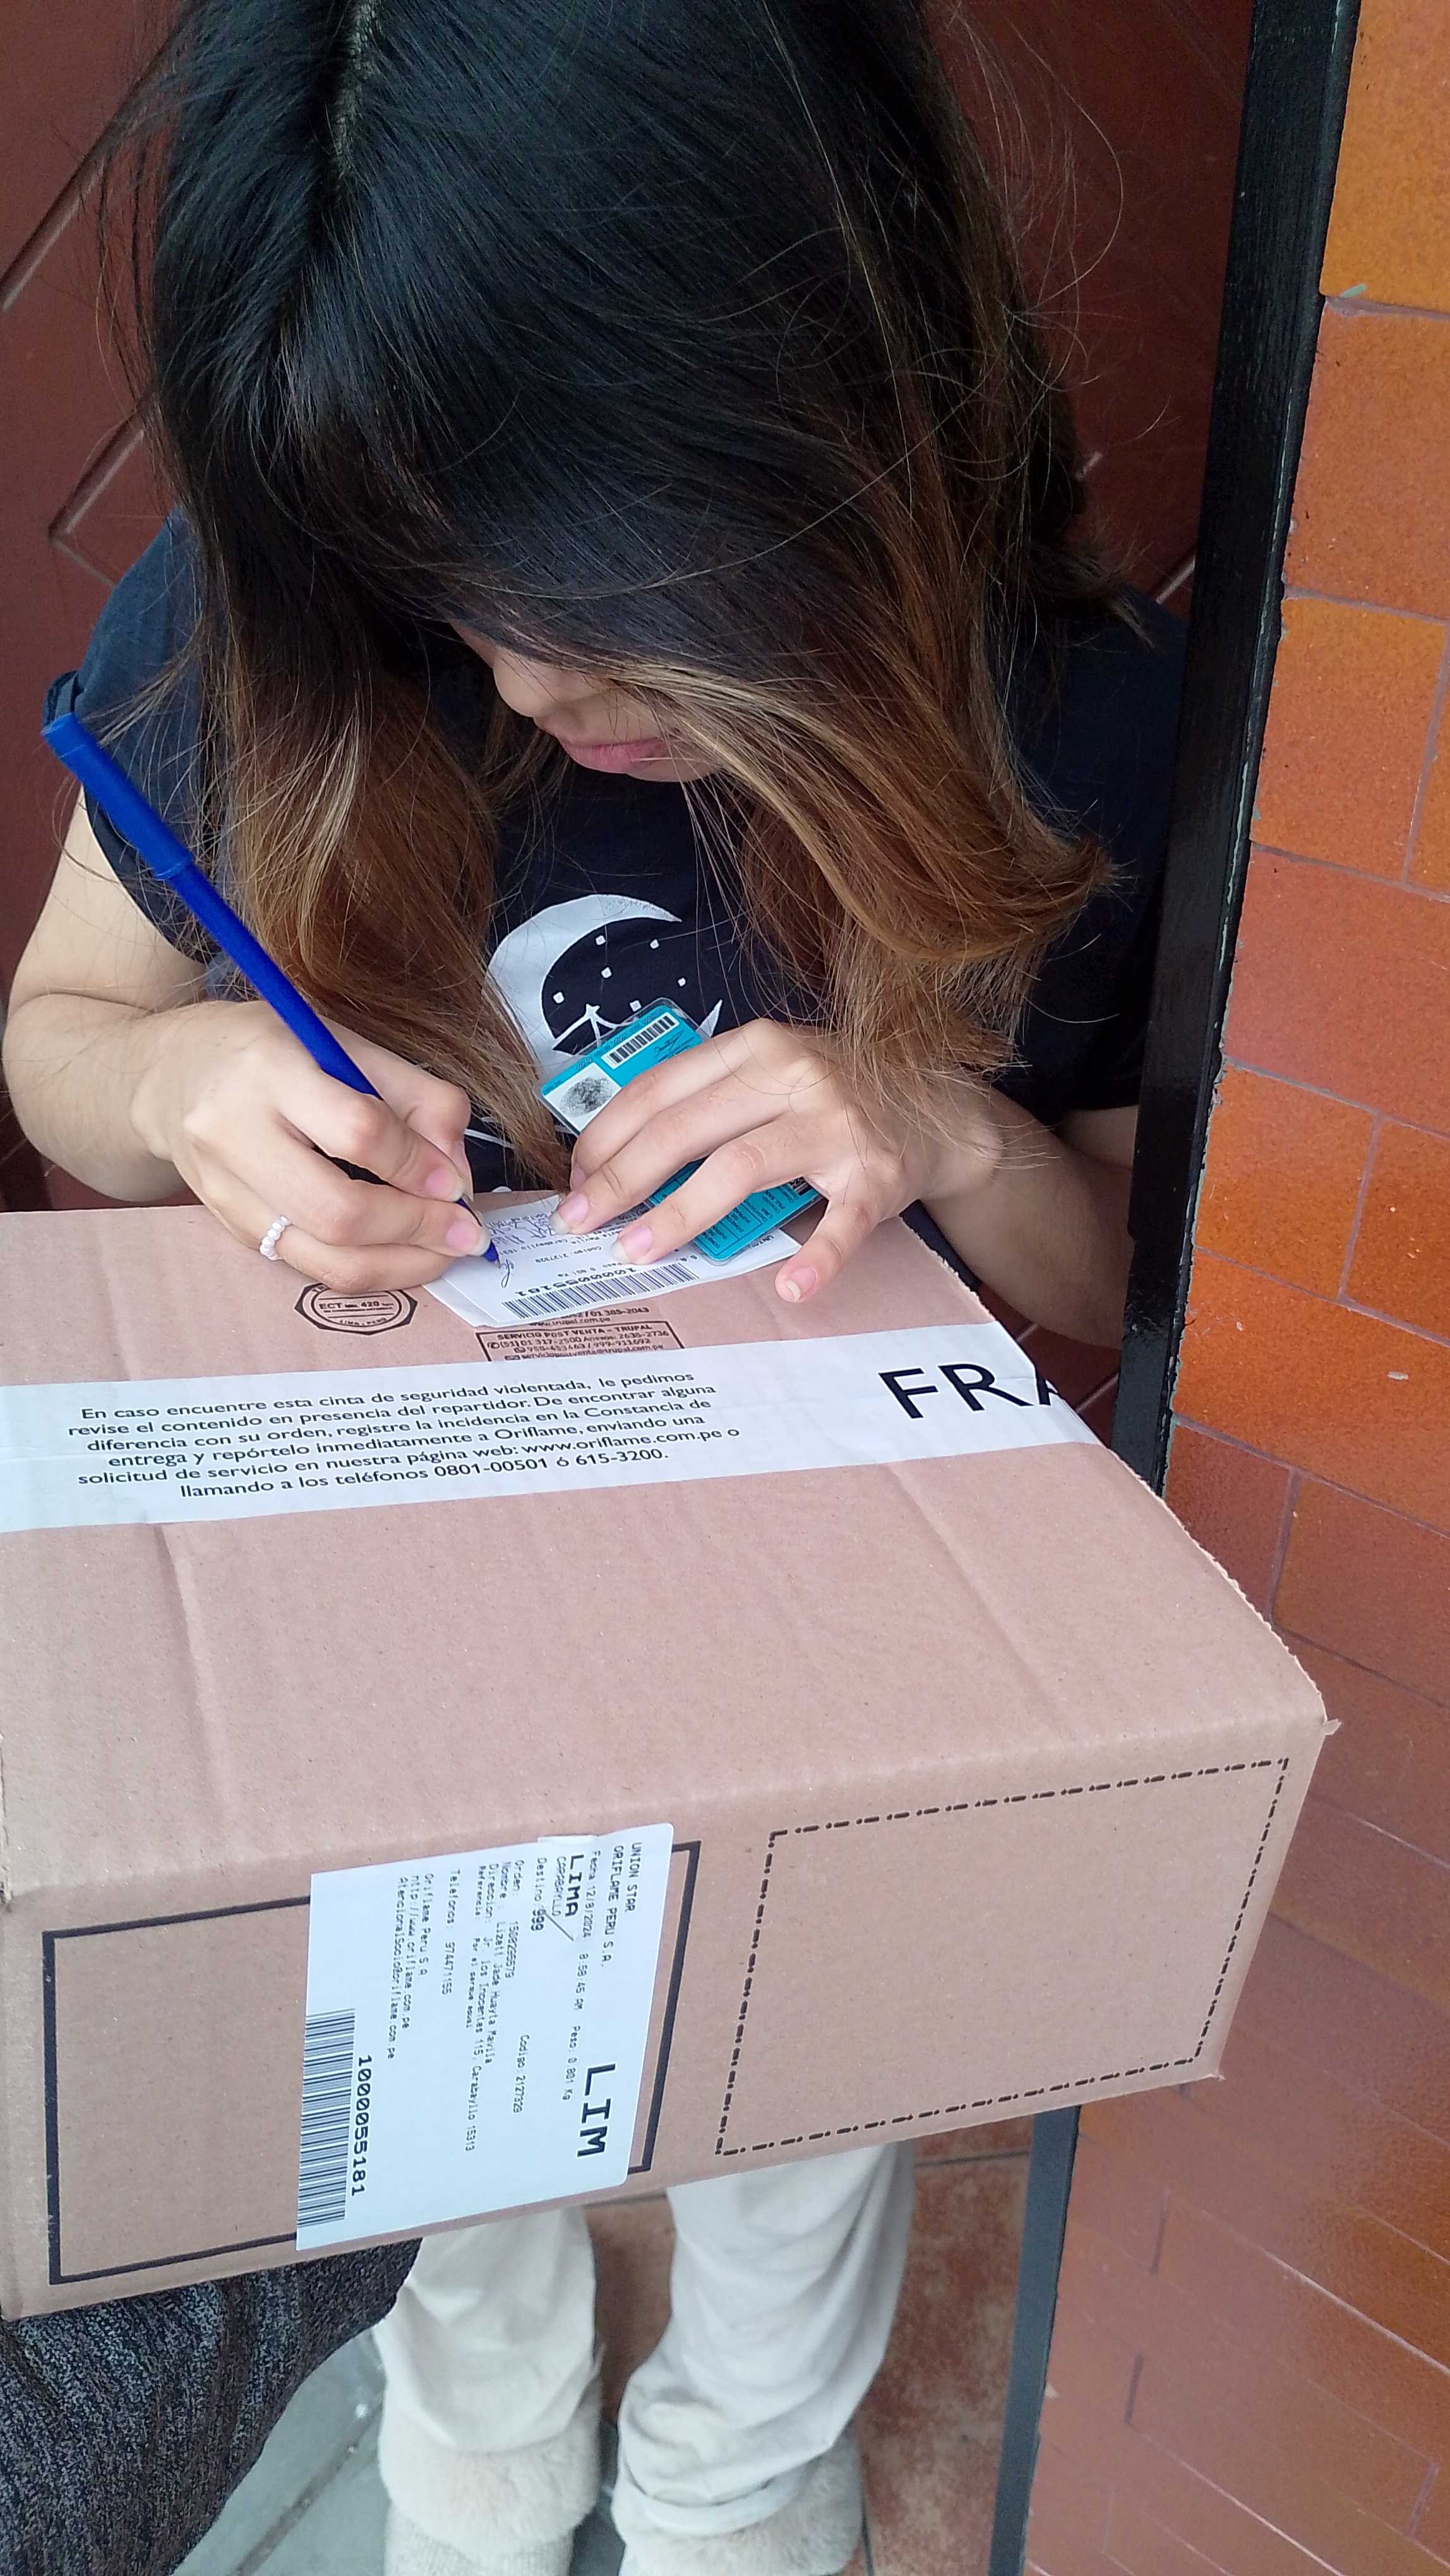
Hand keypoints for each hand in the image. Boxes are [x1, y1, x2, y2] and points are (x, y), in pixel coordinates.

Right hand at [130, 1000, 486, 1287]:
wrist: (169, 1075)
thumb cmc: (270, 1051)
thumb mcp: (342, 1043)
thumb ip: (414, 1095)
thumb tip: (457, 1168)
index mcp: (269, 1069)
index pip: (357, 1132)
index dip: (419, 1165)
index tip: (458, 1183)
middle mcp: (234, 1133)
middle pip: (337, 1211)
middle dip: (416, 1229)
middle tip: (465, 1232)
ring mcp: (224, 1190)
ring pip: (323, 1258)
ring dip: (400, 1266)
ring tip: (443, 1252)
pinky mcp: (230, 1228)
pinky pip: (308, 1266)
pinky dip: (365, 1267)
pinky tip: (399, 1251)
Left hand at [557, 1019, 1001, 1301]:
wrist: (941, 1109)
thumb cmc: (837, 1096)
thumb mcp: (773, 1071)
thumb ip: (710, 1099)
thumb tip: (617, 1156)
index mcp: (757, 1046)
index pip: (660, 1090)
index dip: (607, 1138)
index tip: (573, 1182)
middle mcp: (795, 1074)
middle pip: (686, 1129)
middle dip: (621, 1179)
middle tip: (579, 1224)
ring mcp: (837, 1124)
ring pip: (741, 1166)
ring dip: (681, 1214)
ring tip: (636, 1251)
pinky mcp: (877, 1174)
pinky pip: (841, 1222)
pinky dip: (816, 1257)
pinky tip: (789, 1289)